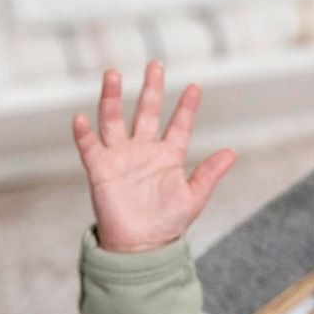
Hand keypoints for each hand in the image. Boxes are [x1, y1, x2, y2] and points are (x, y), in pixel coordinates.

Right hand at [72, 61, 236, 253]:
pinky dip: (84, 133)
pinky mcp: (100, 171)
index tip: (195, 86)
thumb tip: (232, 151)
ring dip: (112, 98)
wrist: (141, 248)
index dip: (186, 106)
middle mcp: (144, 150)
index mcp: (169, 155)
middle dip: (151, 88)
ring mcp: (121, 158)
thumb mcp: (194, 196)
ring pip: (114, 120)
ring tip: (113, 74)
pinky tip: (81, 117)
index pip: (179, 124)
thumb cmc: (168, 224)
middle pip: (146, 112)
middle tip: (155, 64)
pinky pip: (90, 147)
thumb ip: (210, 173)